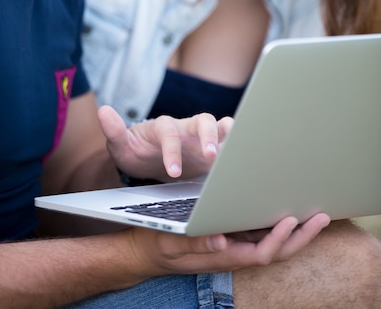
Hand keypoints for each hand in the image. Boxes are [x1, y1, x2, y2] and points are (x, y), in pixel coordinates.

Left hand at [98, 106, 232, 180]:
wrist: (150, 160)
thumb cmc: (137, 151)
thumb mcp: (121, 145)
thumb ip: (114, 131)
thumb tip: (103, 110)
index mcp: (163, 127)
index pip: (169, 132)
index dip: (172, 150)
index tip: (173, 172)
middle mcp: (186, 127)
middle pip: (203, 120)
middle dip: (208, 136)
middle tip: (211, 157)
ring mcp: (202, 136)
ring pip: (222, 126)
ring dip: (231, 138)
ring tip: (236, 158)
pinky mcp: (214, 148)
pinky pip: (231, 141)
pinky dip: (239, 148)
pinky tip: (245, 166)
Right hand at [127, 213, 330, 276]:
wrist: (144, 251)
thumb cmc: (156, 245)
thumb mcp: (168, 241)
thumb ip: (192, 241)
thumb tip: (218, 240)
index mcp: (221, 256)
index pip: (259, 254)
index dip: (278, 240)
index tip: (291, 220)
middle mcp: (232, 252)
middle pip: (274, 250)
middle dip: (300, 237)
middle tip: (321, 216)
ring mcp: (232, 244)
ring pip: (270, 241)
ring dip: (294, 230)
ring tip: (313, 211)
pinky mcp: (228, 235)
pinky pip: (258, 232)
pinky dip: (275, 222)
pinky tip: (285, 208)